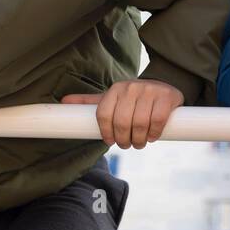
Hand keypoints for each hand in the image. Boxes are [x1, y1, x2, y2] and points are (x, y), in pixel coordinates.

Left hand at [62, 79, 183, 148]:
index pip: (104, 114)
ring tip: (139, 143)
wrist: (163, 85)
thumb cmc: (133, 98)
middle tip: (127, 145)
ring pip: (140, 123)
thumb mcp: (112, 98)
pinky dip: (154, 133)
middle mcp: (131, 87)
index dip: (106, 132)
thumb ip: (90, 102)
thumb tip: (63, 102)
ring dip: (139, 140)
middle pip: (122, 122)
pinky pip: (157, 120)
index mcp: (115, 89)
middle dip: (124, 139)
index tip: (111, 141)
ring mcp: (150, 91)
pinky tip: (153, 136)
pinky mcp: (166, 97)